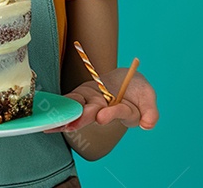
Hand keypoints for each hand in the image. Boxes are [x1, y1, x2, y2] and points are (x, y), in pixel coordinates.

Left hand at [44, 67, 158, 132]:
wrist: (125, 78)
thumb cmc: (137, 88)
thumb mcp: (148, 96)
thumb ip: (150, 111)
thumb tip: (148, 125)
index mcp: (124, 112)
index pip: (118, 112)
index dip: (110, 113)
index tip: (102, 116)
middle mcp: (106, 110)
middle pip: (94, 114)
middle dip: (83, 118)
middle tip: (72, 124)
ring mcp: (92, 103)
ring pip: (80, 109)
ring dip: (68, 117)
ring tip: (57, 123)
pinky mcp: (82, 95)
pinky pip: (71, 100)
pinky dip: (62, 105)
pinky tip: (52, 112)